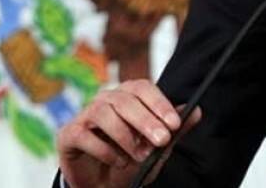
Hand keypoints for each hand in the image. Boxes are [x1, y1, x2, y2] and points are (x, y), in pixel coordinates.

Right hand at [56, 79, 202, 187]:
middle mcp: (105, 100)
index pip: (142, 88)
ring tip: (139, 156)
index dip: (159, 103)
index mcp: (127, 97)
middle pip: (124, 100)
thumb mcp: (157, 147)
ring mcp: (85, 116)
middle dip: (146, 121)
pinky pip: (84, 135)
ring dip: (125, 136)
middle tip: (162, 141)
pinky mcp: (69, 134)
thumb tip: (196, 111)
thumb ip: (174, 130)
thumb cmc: (130, 159)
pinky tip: (118, 161)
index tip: (174, 124)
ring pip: (103, 113)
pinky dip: (104, 150)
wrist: (103, 185)